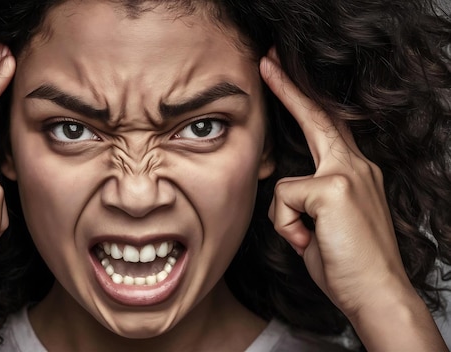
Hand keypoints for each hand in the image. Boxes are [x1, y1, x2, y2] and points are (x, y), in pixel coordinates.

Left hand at [260, 48, 446, 349]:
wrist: (378, 294)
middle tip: (267, 59)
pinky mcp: (334, 187)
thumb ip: (306, 198)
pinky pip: (283, 202)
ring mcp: (348, 173)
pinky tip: (311, 241)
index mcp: (354, 172)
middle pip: (315, 117)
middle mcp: (356, 166)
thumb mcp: (321, 223)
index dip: (304, 101)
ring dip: (288, 220)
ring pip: (285, 185)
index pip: (326, 126)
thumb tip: (284, 192)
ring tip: (312, 241)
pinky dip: (288, 228)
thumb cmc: (347, 264)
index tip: (283, 75)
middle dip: (287, 88)